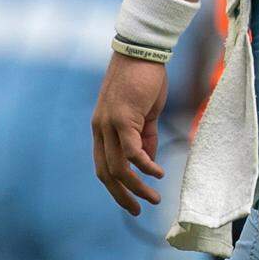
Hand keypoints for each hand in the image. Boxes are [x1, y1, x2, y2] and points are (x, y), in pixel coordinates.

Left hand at [92, 54, 167, 214]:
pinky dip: (145, 166)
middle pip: (106, 173)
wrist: (141, 50)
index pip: (102, 166)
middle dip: (122, 195)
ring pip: (118, 167)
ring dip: (136, 186)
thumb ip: (145, 137)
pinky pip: (132, 151)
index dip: (115, 187)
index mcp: (102, 129)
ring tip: (153, 197)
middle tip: (139, 209)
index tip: (130, 200)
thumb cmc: (143, 78)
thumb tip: (148, 162)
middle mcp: (100, 130)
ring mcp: (109, 125)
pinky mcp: (123, 119)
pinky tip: (158, 173)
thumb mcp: (144, 113)